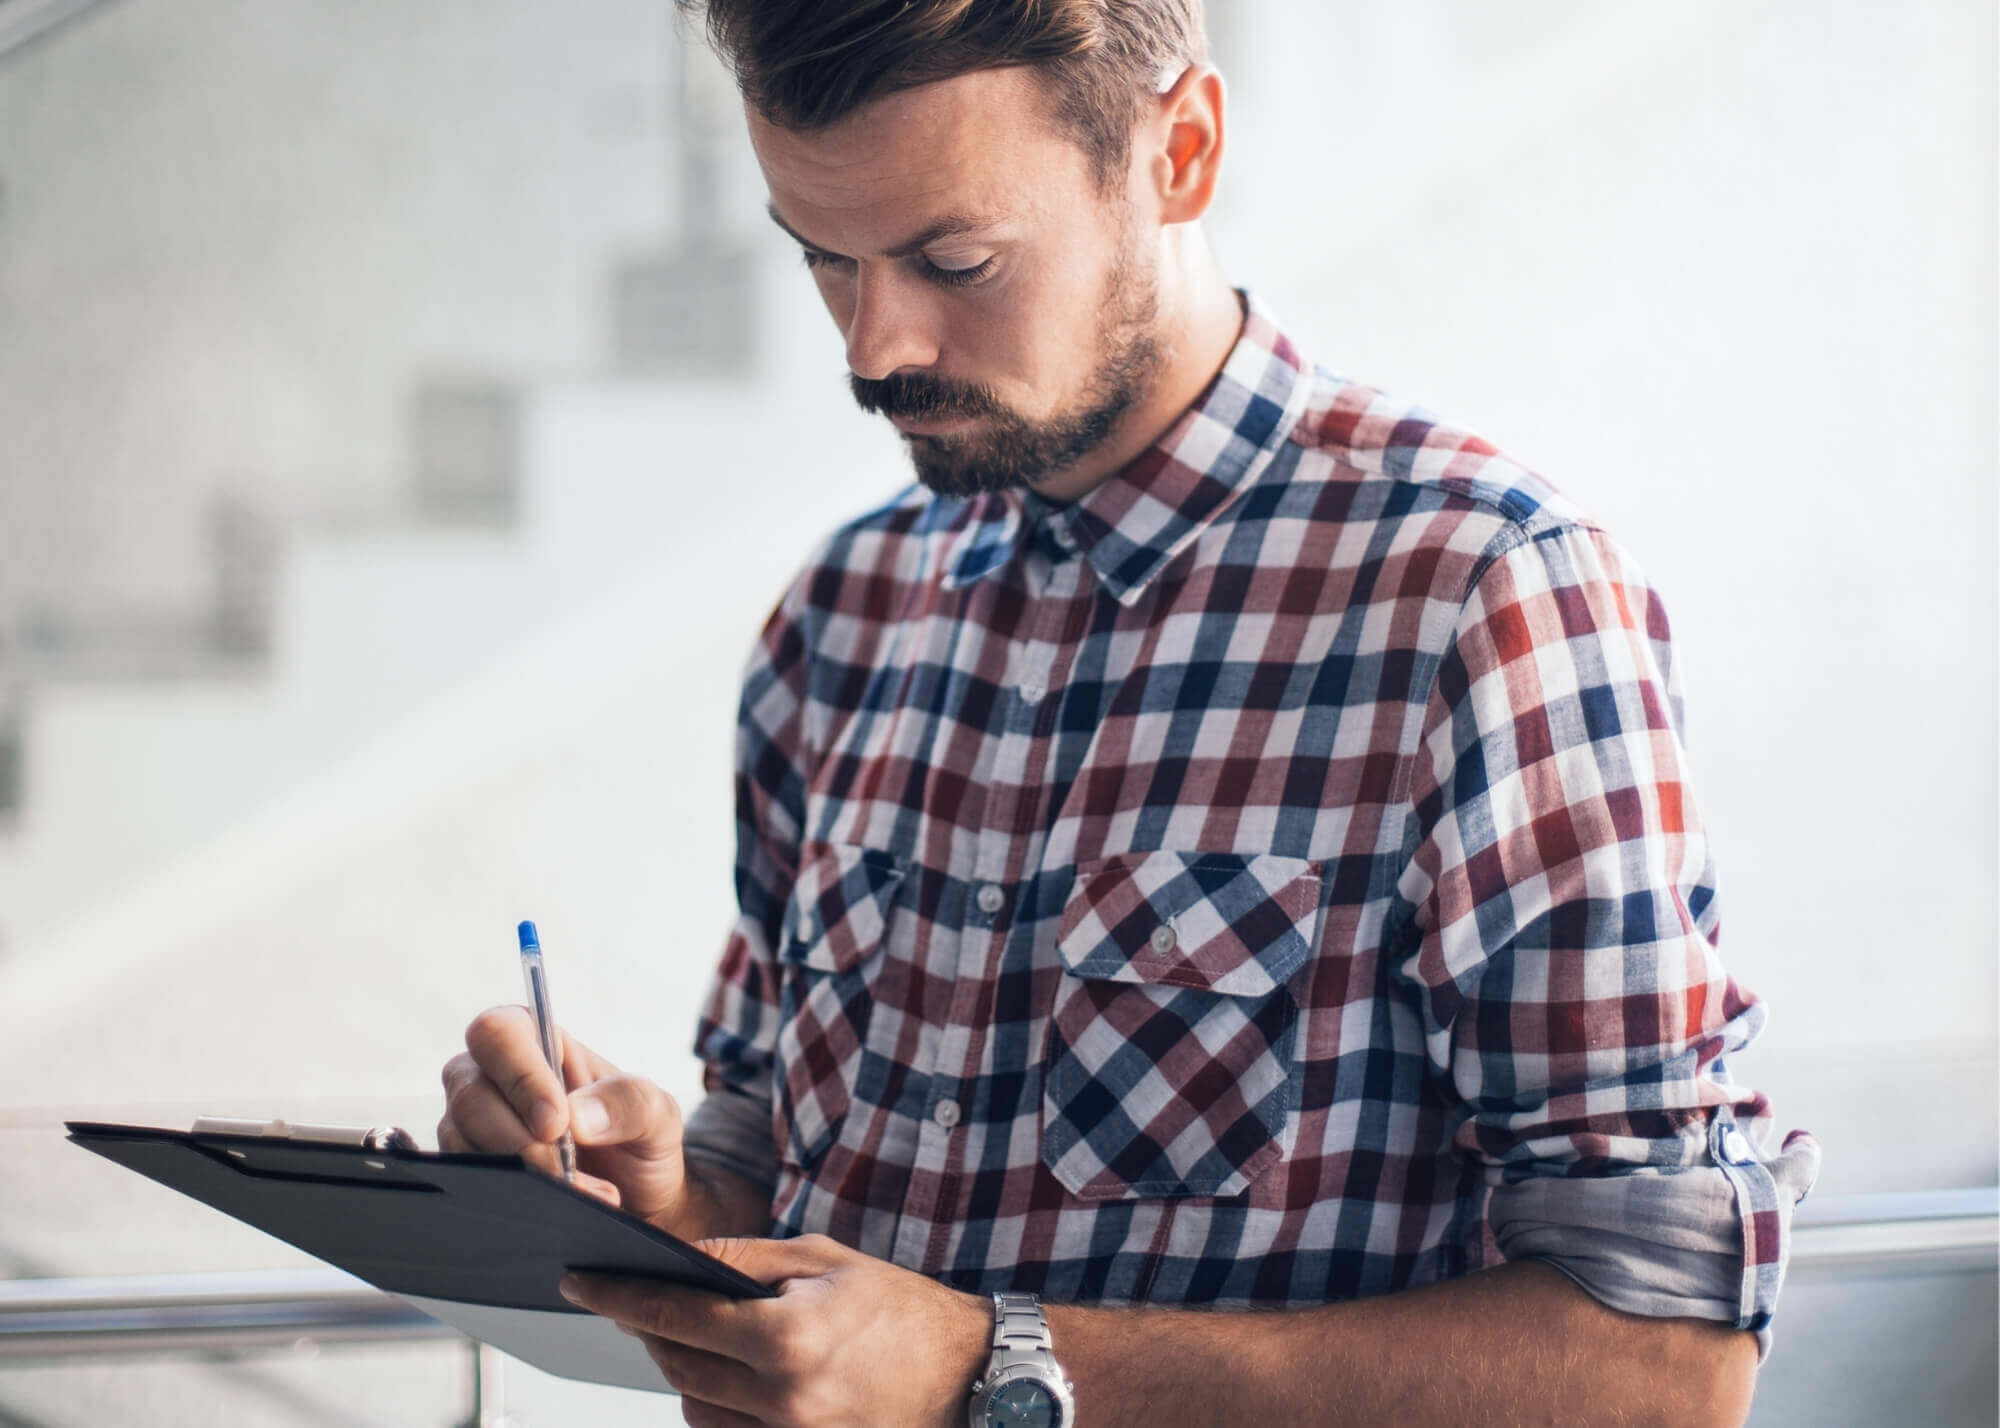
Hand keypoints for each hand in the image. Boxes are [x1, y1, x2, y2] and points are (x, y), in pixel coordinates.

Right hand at [437, 1005, 694, 1229]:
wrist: (637, 1201)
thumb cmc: (639, 1142)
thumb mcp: (657, 1115)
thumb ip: (629, 1102)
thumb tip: (576, 1116)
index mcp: (539, 1042)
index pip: (499, 1034)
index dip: (520, 1077)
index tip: (555, 1125)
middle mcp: (495, 1077)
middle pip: (470, 1095)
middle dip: (520, 1143)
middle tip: (568, 1173)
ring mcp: (474, 1124)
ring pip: (460, 1141)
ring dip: (519, 1176)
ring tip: (578, 1193)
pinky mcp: (469, 1168)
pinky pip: (464, 1179)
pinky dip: (506, 1197)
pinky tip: (548, 1208)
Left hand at [560, 1234, 990, 1427]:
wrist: (969, 1375)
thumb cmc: (899, 1309)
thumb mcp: (822, 1259)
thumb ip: (744, 1261)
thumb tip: (678, 1259)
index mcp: (785, 1339)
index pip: (676, 1315)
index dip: (619, 1295)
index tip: (579, 1279)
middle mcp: (782, 1400)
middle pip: (677, 1367)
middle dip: (648, 1330)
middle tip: (633, 1300)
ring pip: (696, 1408)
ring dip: (681, 1370)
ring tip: (688, 1334)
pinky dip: (713, 1404)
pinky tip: (724, 1374)